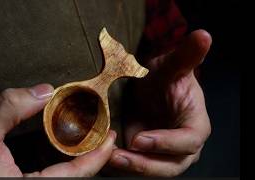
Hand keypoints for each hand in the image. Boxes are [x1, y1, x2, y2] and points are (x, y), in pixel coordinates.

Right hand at [0, 83, 115, 176]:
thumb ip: (10, 107)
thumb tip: (42, 91)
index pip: (73, 176)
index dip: (95, 157)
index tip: (110, 139)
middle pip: (73, 178)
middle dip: (93, 159)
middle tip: (105, 137)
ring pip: (63, 178)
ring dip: (80, 160)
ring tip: (92, 140)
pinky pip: (51, 176)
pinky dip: (64, 162)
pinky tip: (68, 148)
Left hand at [109, 30, 211, 176]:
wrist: (152, 88)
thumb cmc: (165, 77)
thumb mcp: (171, 66)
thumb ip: (186, 56)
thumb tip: (204, 35)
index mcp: (195, 125)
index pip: (188, 141)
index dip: (166, 143)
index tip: (139, 139)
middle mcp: (183, 145)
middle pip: (170, 166)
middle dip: (145, 164)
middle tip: (119, 156)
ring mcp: (165, 153)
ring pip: (152, 170)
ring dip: (131, 167)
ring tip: (108, 158)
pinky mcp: (148, 156)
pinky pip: (137, 165)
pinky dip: (122, 164)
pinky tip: (105, 157)